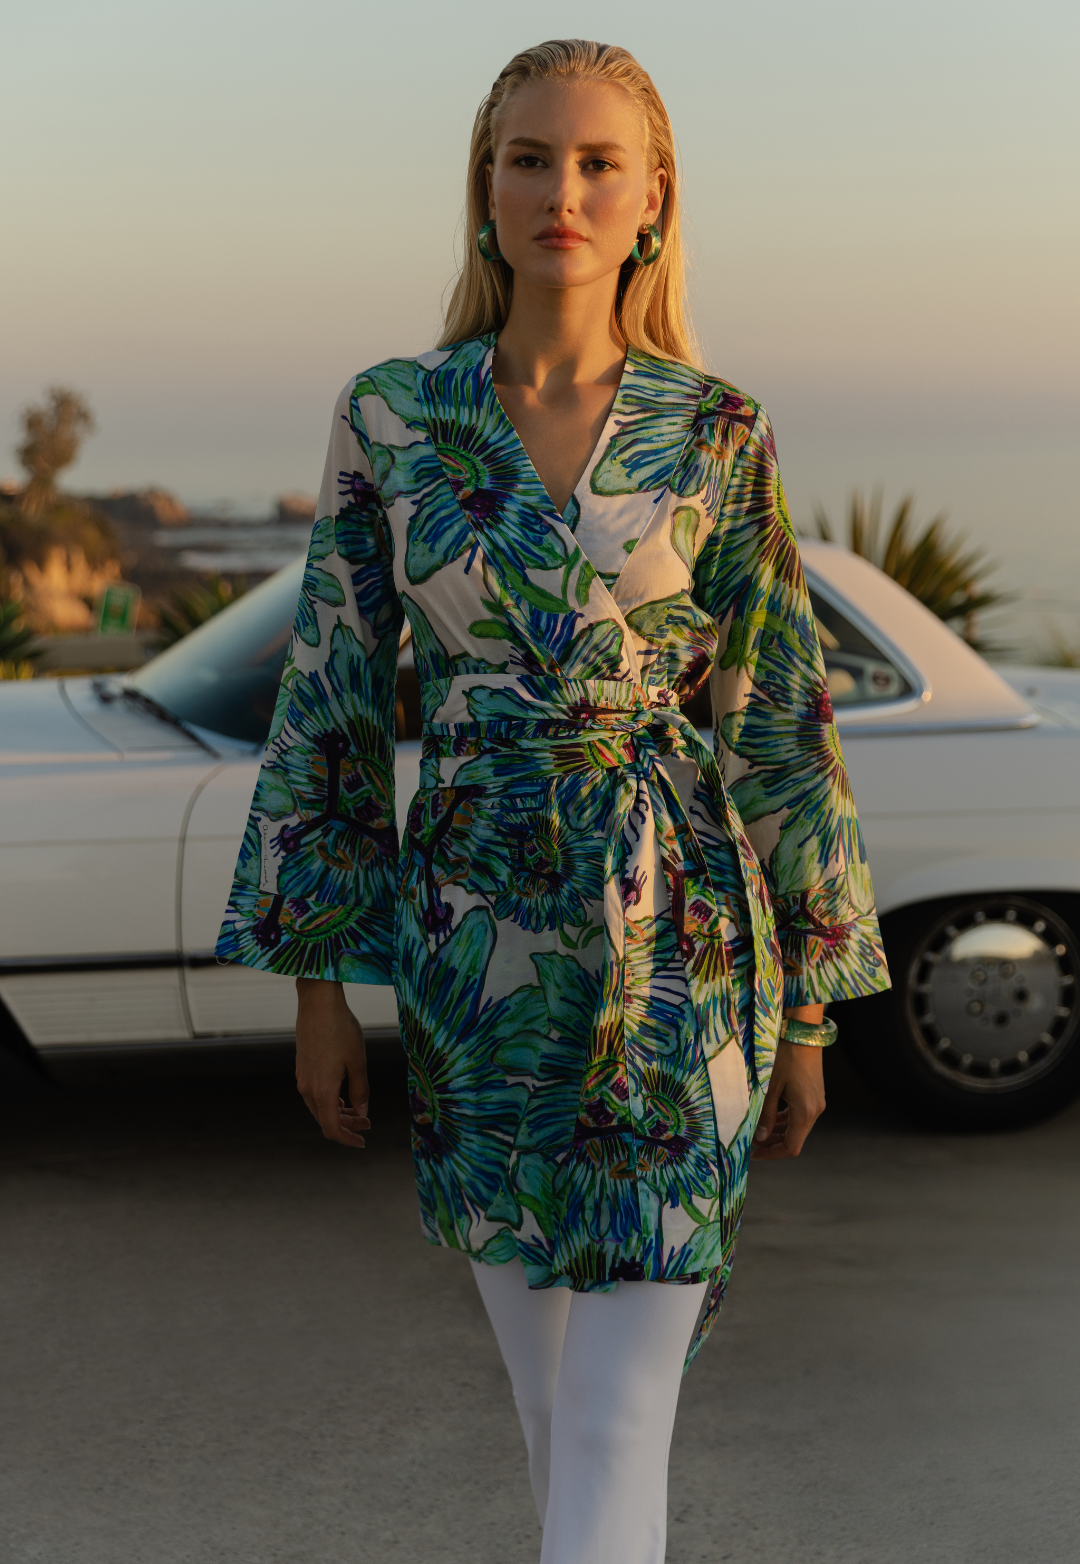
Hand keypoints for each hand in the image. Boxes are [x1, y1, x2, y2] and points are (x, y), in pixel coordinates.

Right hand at [295, 978, 369, 1147]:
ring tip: (358, 1110)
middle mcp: (307, 1088)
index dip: (347, 1139)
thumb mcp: (358, 1062)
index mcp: (322, 1091)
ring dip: (338, 1113)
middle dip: (347, 1126)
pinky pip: (314, 1094)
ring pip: (319, 1107)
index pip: (331, 1128)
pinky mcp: (302, 1068)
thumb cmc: (341, 1030)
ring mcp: (302, 1078)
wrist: (318, 1004)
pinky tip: (343, 1094)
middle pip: (325, 1120)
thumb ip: (360, 1091)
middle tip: (367, 1123)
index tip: (363, 1141)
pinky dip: (330, 1101)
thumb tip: (361, 1113)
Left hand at [751, 1029, 826, 1161]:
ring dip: (778, 1132)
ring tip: (758, 1130)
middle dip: (773, 1144)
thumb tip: (760, 1138)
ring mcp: (817, 1102)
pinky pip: (799, 1115)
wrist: (803, 1033)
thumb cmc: (784, 1057)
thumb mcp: (769, 1087)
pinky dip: (785, 1119)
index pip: (791, 1147)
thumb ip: (765, 1115)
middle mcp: (815, 1111)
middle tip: (752, 1143)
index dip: (772, 1154)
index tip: (754, 1154)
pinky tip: (770, 1115)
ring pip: (797, 1127)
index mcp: (805, 1113)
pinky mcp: (815, 1094)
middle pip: (795, 1139)